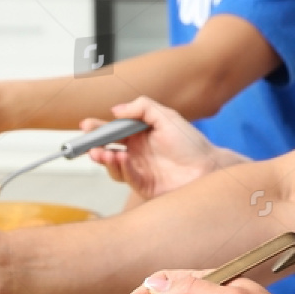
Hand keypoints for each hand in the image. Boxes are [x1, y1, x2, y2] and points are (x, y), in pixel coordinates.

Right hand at [85, 97, 227, 201]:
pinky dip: (121, 168)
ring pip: (113, 166)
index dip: (98, 129)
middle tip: (87, 144)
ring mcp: (139, 170)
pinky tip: (121, 159)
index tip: (86, 125)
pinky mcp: (143, 186)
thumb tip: (116, 110)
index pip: (113, 131)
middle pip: (108, 149)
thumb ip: (143, 107)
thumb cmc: (192, 144)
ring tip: (105, 153)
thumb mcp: (167, 117)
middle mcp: (137, 153)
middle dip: (94, 146)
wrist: (208, 168)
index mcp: (140, 136)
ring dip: (106, 159)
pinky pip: (126, 178)